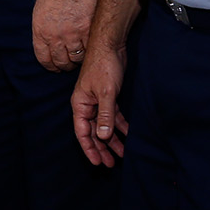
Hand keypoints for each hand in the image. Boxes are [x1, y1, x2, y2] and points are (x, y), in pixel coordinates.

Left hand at [31, 0, 97, 72]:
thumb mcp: (41, 11)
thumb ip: (44, 28)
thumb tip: (48, 41)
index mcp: (40, 32)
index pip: (44, 58)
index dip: (51, 66)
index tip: (56, 68)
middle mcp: (55, 36)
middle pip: (61, 61)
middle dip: (66, 65)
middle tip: (71, 64)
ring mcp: (73, 35)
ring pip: (77, 58)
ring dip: (80, 60)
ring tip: (83, 57)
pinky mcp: (89, 30)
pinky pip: (90, 48)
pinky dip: (91, 50)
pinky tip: (93, 48)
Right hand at [70, 44, 128, 166]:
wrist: (111, 45)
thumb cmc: (104, 66)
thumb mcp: (106, 93)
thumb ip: (105, 116)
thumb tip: (102, 136)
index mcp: (81, 105)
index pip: (82, 132)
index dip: (89, 149)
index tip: (97, 162)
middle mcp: (87, 105)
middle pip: (93, 132)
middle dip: (102, 148)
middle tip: (110, 164)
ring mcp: (98, 101)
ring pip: (104, 125)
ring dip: (112, 139)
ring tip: (121, 154)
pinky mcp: (109, 97)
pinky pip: (113, 116)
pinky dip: (120, 126)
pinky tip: (128, 135)